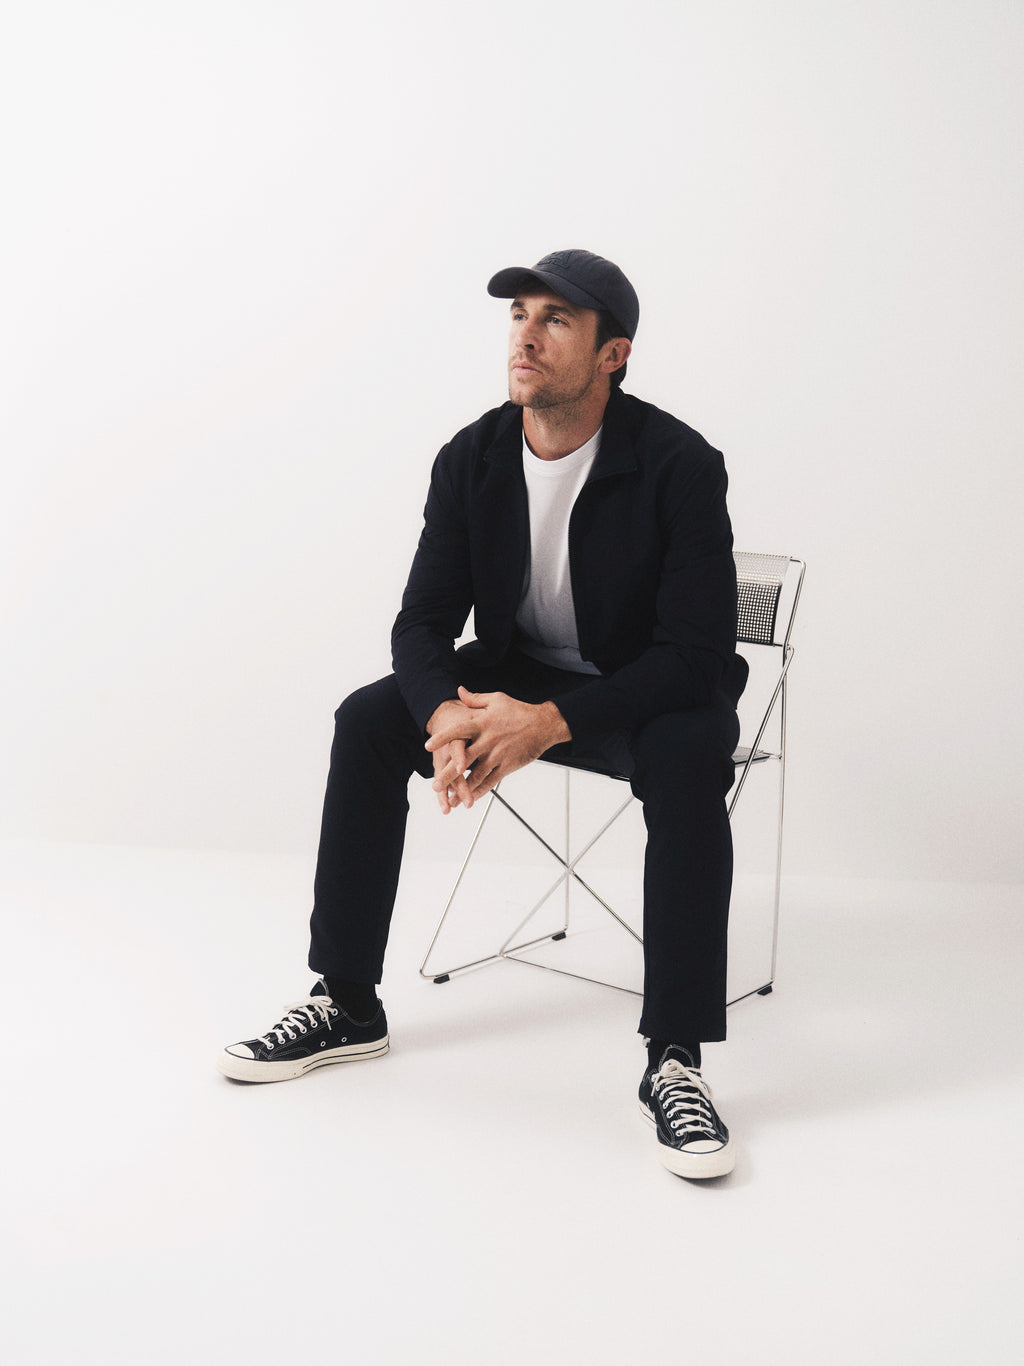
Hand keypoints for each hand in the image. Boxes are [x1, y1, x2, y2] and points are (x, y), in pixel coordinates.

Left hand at [425, 686, 570, 803]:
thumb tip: (458, 691)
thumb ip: (474, 699)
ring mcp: (498, 755)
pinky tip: (469, 798)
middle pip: (464, 759)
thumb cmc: (519, 711)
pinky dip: (479, 791)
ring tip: (450, 798)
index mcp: (483, 722)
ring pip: (476, 775)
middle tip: (434, 784)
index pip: (459, 730)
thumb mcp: (497, 700)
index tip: (428, 746)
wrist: (544, 724)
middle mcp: (489, 740)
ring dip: (462, 788)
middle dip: (448, 774)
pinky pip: (491, 781)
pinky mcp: (508, 766)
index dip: (443, 738)